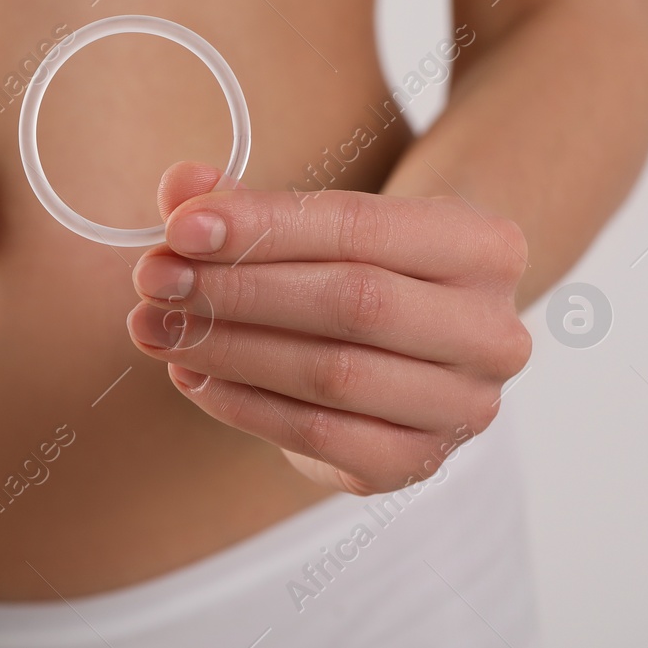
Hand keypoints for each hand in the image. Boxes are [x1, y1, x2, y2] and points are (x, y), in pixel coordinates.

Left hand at [126, 162, 531, 494]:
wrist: (413, 339)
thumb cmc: (358, 263)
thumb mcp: (317, 219)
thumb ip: (246, 200)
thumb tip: (181, 187)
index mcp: (486, 246)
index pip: (360, 226)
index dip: (264, 227)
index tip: (180, 227)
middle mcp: (492, 331)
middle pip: (352, 303)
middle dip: (238, 290)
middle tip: (155, 280)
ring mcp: (464, 406)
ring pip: (333, 374)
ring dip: (227, 349)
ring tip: (157, 327)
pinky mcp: (416, 461)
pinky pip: (319, 435)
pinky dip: (243, 405)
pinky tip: (192, 375)